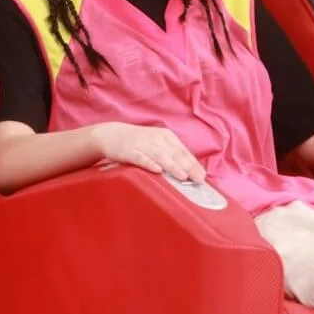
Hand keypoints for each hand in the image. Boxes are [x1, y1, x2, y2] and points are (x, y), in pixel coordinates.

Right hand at [91, 122, 205, 182]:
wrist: (111, 134)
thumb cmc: (138, 142)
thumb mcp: (157, 144)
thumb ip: (171, 155)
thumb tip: (188, 172)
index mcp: (166, 137)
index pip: (183, 151)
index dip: (194, 164)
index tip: (203, 176)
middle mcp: (156, 139)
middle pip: (175, 154)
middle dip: (188, 167)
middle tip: (198, 179)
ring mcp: (143, 144)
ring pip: (161, 156)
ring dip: (173, 166)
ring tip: (183, 176)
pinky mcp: (129, 150)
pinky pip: (141, 158)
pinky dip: (150, 163)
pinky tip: (157, 170)